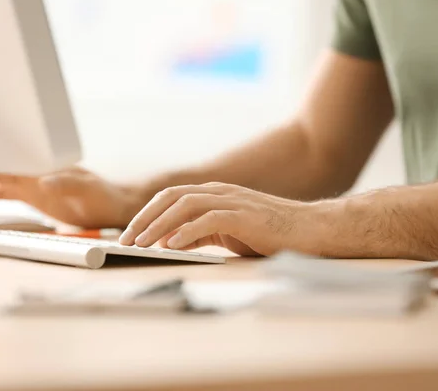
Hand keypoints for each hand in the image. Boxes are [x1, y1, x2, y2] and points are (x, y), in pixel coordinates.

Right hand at [0, 168, 147, 228]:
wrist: (116, 206)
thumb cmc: (104, 195)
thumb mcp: (88, 189)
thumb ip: (67, 185)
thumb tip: (42, 182)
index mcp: (46, 169)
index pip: (13, 165)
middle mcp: (37, 175)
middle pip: (1, 172)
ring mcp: (35, 187)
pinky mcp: (37, 199)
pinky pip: (6, 195)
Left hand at [119, 182, 327, 255]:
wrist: (311, 228)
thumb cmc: (271, 233)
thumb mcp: (229, 232)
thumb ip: (202, 233)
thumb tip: (171, 242)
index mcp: (215, 194)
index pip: (171, 198)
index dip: (147, 215)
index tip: (129, 235)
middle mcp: (220, 192)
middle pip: (171, 198)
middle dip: (145, 219)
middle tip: (126, 240)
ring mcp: (233, 201)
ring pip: (185, 206)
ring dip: (159, 225)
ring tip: (141, 244)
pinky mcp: (245, 216)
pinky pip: (209, 220)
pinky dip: (187, 232)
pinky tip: (171, 245)